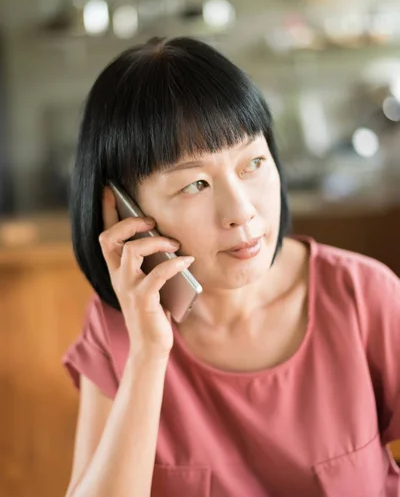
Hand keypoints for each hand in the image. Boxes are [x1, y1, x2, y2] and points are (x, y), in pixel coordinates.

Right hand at [99, 186, 193, 359]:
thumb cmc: (154, 308)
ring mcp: (128, 288)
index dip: (107, 211)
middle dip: (129, 223)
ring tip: (173, 242)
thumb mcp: (150, 279)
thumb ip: (151, 259)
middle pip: (109, 238)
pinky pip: (156, 275)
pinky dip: (174, 264)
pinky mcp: (143, 300)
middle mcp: (117, 276)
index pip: (105, 234)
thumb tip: (167, 233)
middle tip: (150, 220)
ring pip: (131, 252)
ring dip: (154, 242)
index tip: (110, 189)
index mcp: (117, 268)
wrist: (151, 346)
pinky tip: (187, 260)